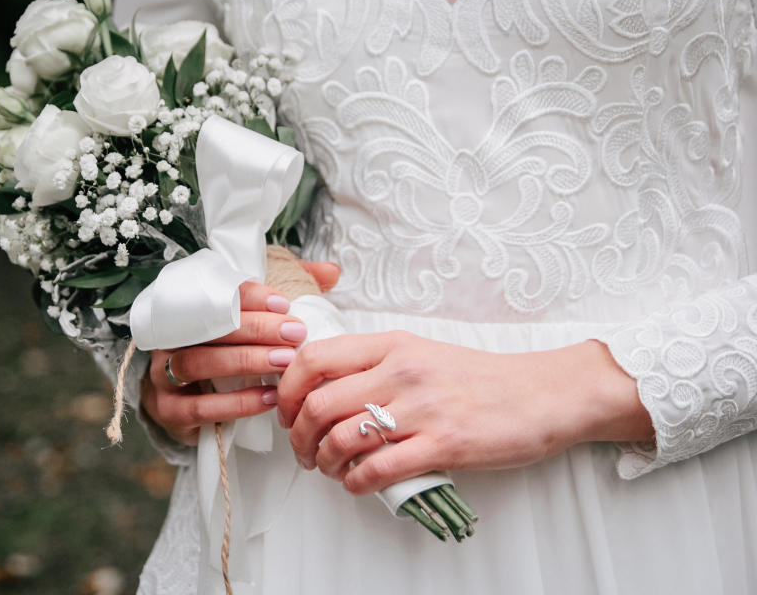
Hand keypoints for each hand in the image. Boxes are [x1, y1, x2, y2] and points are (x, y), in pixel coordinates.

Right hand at [141, 261, 339, 445]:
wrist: (188, 407)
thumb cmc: (229, 354)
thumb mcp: (257, 319)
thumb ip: (292, 288)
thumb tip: (332, 271)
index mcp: (186, 308)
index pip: (212, 291)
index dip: (249, 295)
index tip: (284, 303)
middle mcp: (169, 337)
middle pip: (207, 326)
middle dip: (255, 328)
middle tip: (295, 332)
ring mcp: (162, 375)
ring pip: (199, 362)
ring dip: (245, 361)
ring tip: (285, 362)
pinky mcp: (168, 412)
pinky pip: (200, 407)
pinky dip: (237, 402)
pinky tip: (271, 397)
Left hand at [277, 331, 653, 493]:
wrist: (542, 394)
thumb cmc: (480, 379)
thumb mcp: (422, 353)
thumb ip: (376, 365)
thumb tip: (325, 389)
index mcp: (393, 344)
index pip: (315, 358)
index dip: (287, 389)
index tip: (286, 411)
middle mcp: (402, 371)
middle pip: (318, 403)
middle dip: (298, 436)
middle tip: (303, 451)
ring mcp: (422, 408)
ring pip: (341, 437)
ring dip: (324, 461)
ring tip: (329, 469)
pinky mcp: (443, 445)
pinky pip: (377, 469)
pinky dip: (355, 483)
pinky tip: (357, 484)